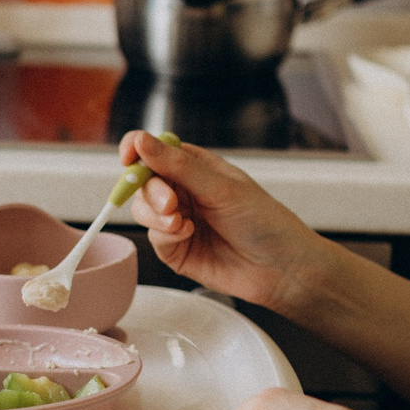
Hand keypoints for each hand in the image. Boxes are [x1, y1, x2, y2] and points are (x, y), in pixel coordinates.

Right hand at [117, 130, 324, 313]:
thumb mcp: (220, 186)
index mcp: (195, 167)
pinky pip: (154, 238)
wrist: (281, 268)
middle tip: (171, 203)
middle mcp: (184, 191)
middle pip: (143, 182)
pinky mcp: (176, 250)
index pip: (154, 150)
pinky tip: (187, 235)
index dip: (136, 151)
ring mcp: (178, 221)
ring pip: (143, 211)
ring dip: (156, 215)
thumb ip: (177, 165)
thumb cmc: (263, 221)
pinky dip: (166, 236)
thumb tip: (141, 140)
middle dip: (150, 191)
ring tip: (180, 224)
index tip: (129, 158)